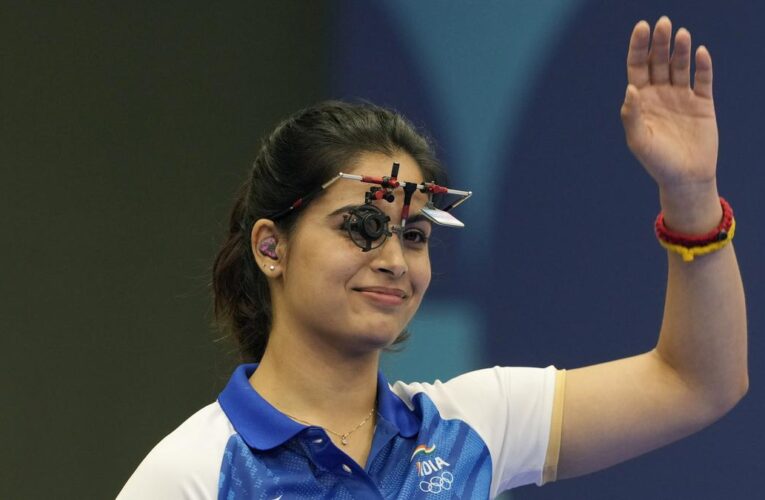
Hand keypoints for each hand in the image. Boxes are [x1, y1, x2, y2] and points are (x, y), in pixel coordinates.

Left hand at [621, 17, 720, 232]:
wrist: (686, 178)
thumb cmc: (657, 162)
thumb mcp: (638, 141)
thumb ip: (631, 115)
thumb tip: (630, 88)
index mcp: (641, 100)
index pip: (637, 67)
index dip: (638, 47)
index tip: (641, 28)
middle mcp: (660, 94)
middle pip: (658, 61)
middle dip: (659, 42)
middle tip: (663, 23)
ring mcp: (682, 97)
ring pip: (680, 66)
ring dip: (680, 49)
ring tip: (681, 34)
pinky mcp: (703, 103)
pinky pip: (703, 80)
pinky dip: (702, 66)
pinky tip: (700, 52)